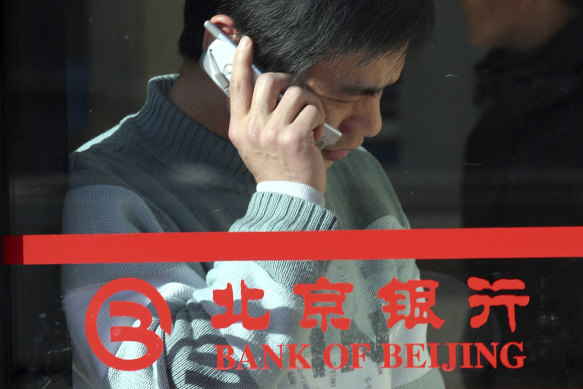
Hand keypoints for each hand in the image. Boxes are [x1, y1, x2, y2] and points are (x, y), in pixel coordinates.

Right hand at [228, 36, 327, 194]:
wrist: (289, 199)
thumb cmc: (277, 170)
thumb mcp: (253, 145)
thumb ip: (254, 118)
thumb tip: (263, 87)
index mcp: (239, 128)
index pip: (236, 86)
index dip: (241, 60)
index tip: (247, 43)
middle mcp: (252, 128)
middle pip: (270, 79)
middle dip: (290, 82)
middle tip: (298, 97)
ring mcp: (271, 133)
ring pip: (297, 92)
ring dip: (310, 104)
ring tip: (310, 123)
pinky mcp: (294, 138)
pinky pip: (313, 110)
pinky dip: (319, 120)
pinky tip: (315, 136)